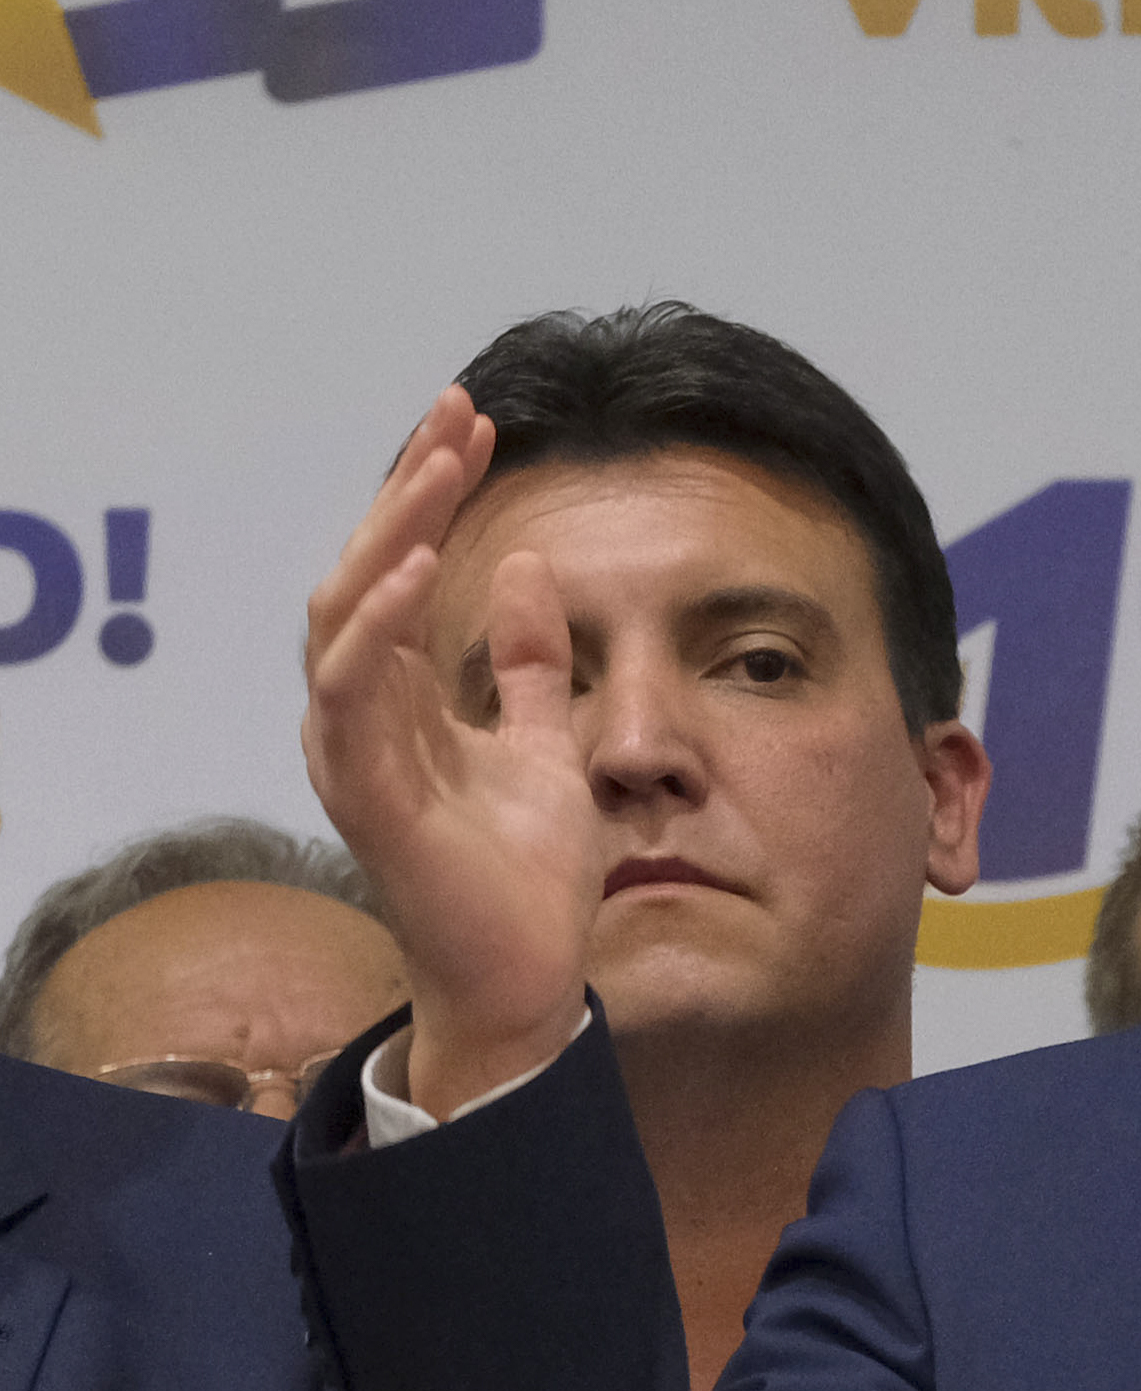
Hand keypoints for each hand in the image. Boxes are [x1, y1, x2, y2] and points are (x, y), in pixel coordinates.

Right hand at [302, 388, 599, 1115]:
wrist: (527, 976)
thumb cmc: (524, 871)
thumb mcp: (545, 742)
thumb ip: (532, 665)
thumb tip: (533, 567)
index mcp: (400, 699)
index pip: (403, 571)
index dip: (430, 494)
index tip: (477, 424)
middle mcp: (361, 716)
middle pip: (366, 575)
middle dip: (407, 489)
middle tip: (456, 415)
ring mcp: (354, 752)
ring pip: (346, 617)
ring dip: (392, 534)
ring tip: (441, 466)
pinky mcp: (366, 795)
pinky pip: (354, 695)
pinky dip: (380, 626)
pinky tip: (426, 568)